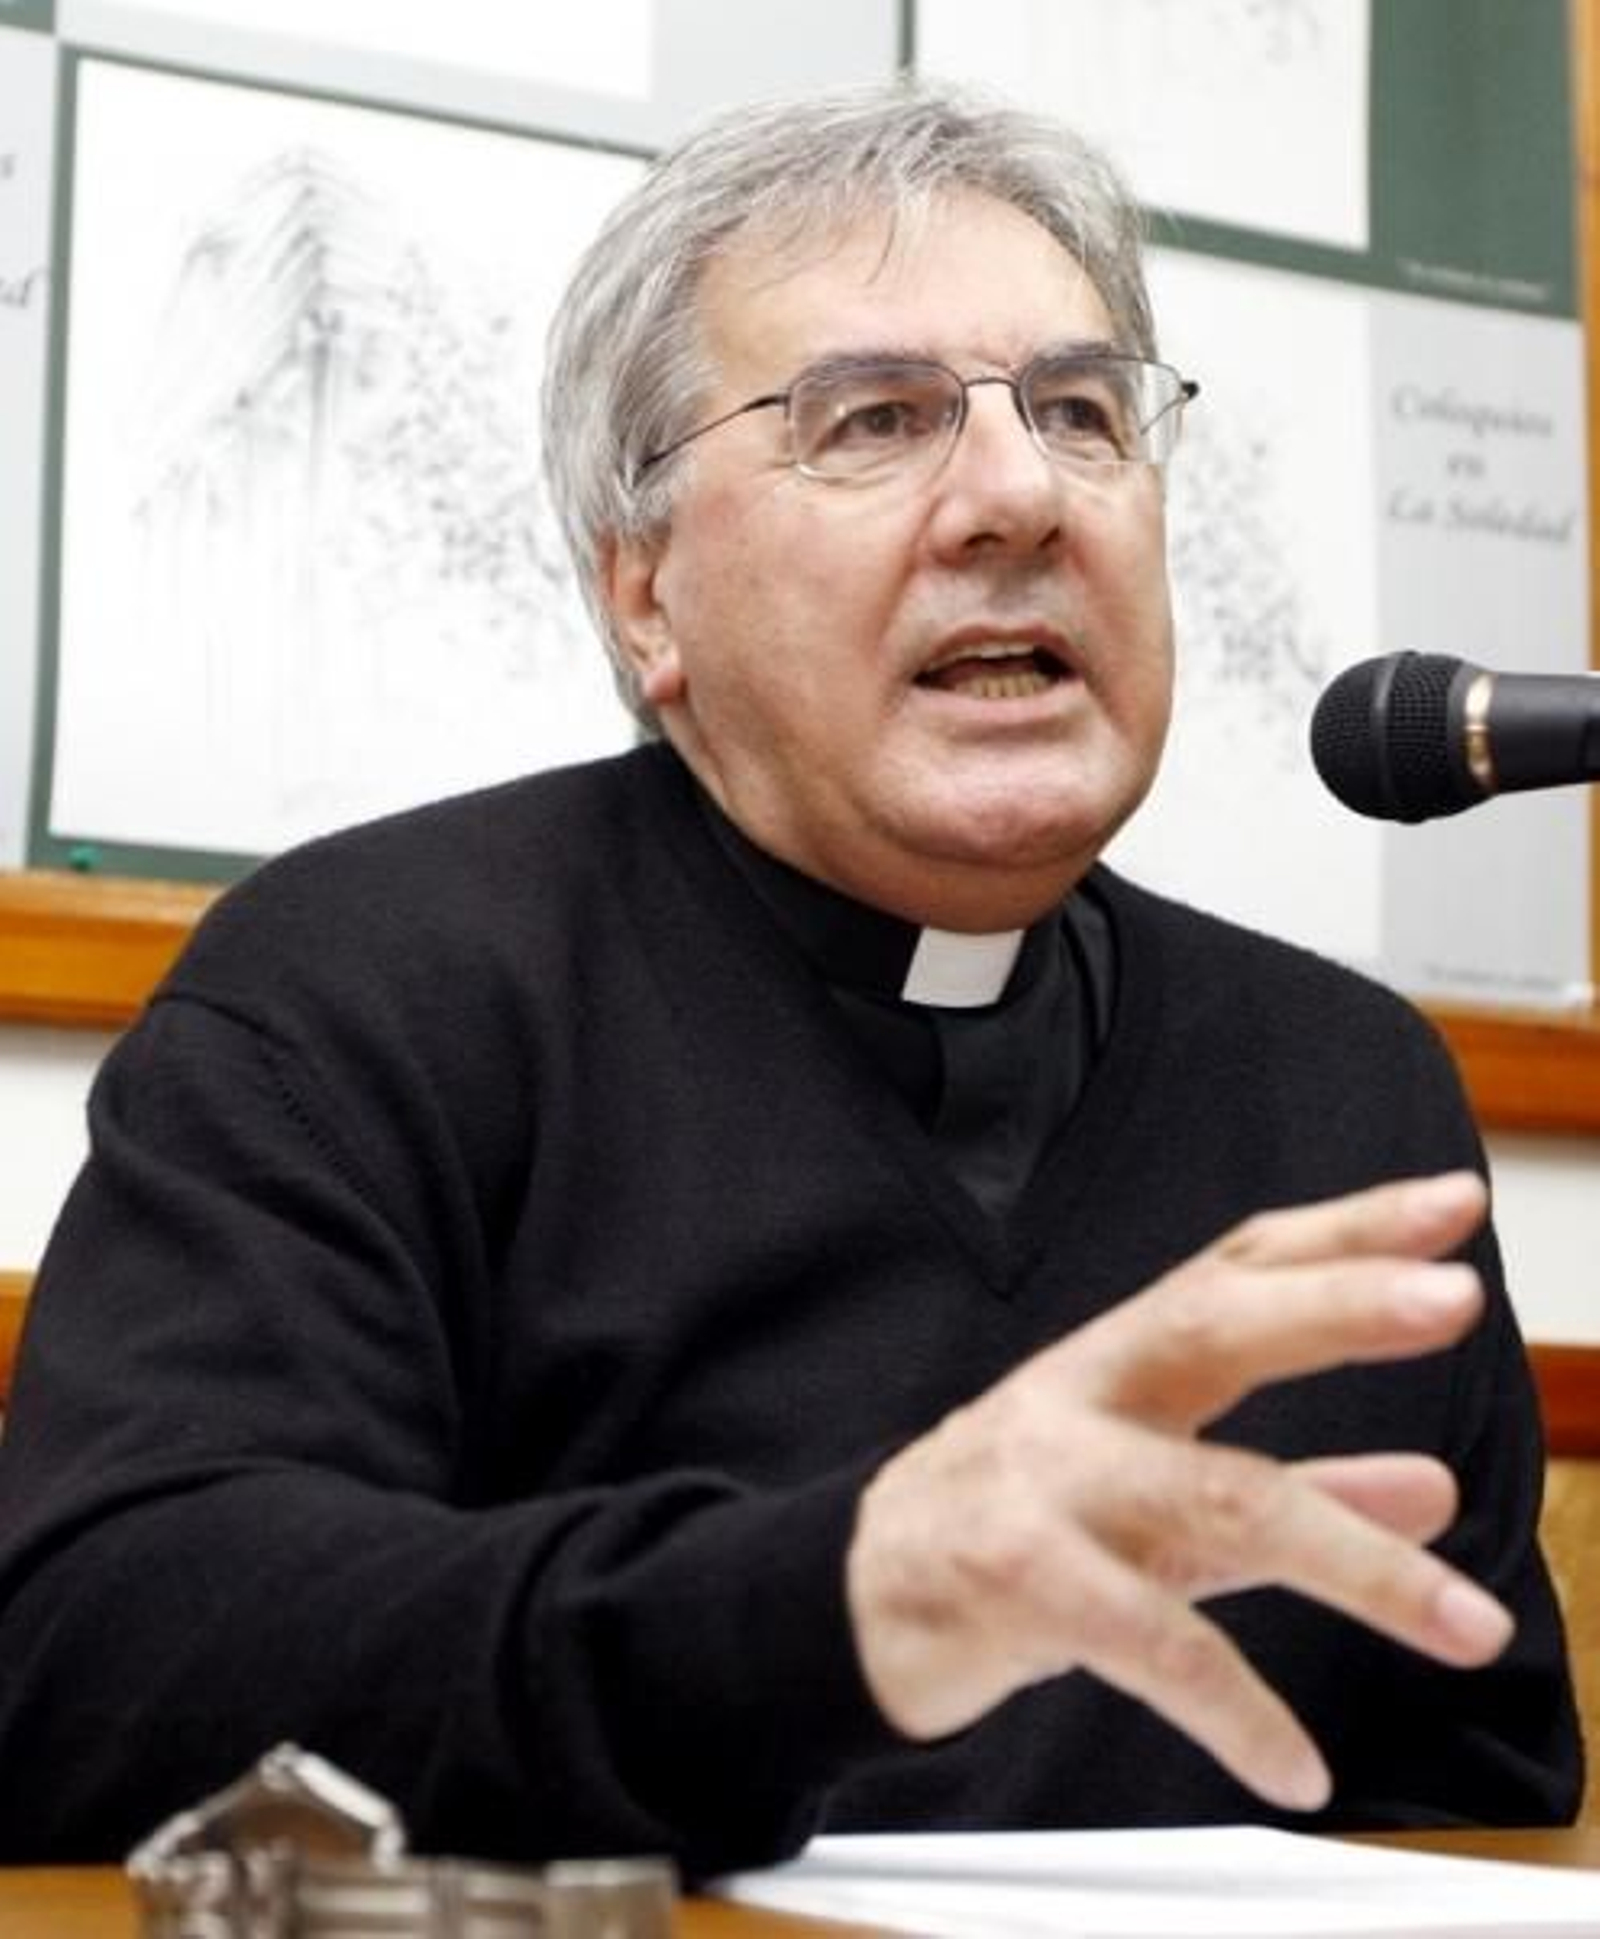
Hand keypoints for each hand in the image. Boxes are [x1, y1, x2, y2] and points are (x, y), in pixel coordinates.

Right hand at [844, 1171, 1512, 1810]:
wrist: (852, 1595)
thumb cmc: (1015, 1524)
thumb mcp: (1159, 1493)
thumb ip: (1296, 1484)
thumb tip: (1436, 1491)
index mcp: (1116, 1362)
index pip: (1236, 1269)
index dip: (1343, 1233)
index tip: (1450, 1208)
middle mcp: (1080, 1399)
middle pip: (1211, 1328)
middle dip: (1335, 1306)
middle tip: (1454, 1297)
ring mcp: (1044, 1484)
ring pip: (1217, 1498)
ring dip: (1357, 1564)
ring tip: (1471, 1629)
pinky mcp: (1014, 1582)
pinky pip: (1149, 1643)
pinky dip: (1235, 1712)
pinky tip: (1296, 1767)